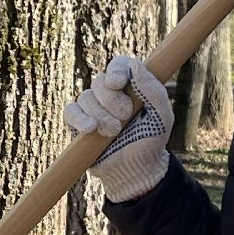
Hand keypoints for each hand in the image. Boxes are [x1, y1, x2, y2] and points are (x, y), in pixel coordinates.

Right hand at [64, 55, 172, 201]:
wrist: (135, 169)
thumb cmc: (151, 139)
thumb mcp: (162, 116)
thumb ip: (154, 90)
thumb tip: (135, 66)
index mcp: (130, 85)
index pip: (118, 65)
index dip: (115, 70)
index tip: (118, 83)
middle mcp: (109, 93)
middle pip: (99, 82)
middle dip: (111, 100)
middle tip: (124, 118)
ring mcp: (92, 107)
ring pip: (85, 97)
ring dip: (100, 115)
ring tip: (113, 132)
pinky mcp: (78, 123)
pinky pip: (71, 112)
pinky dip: (79, 119)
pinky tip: (89, 129)